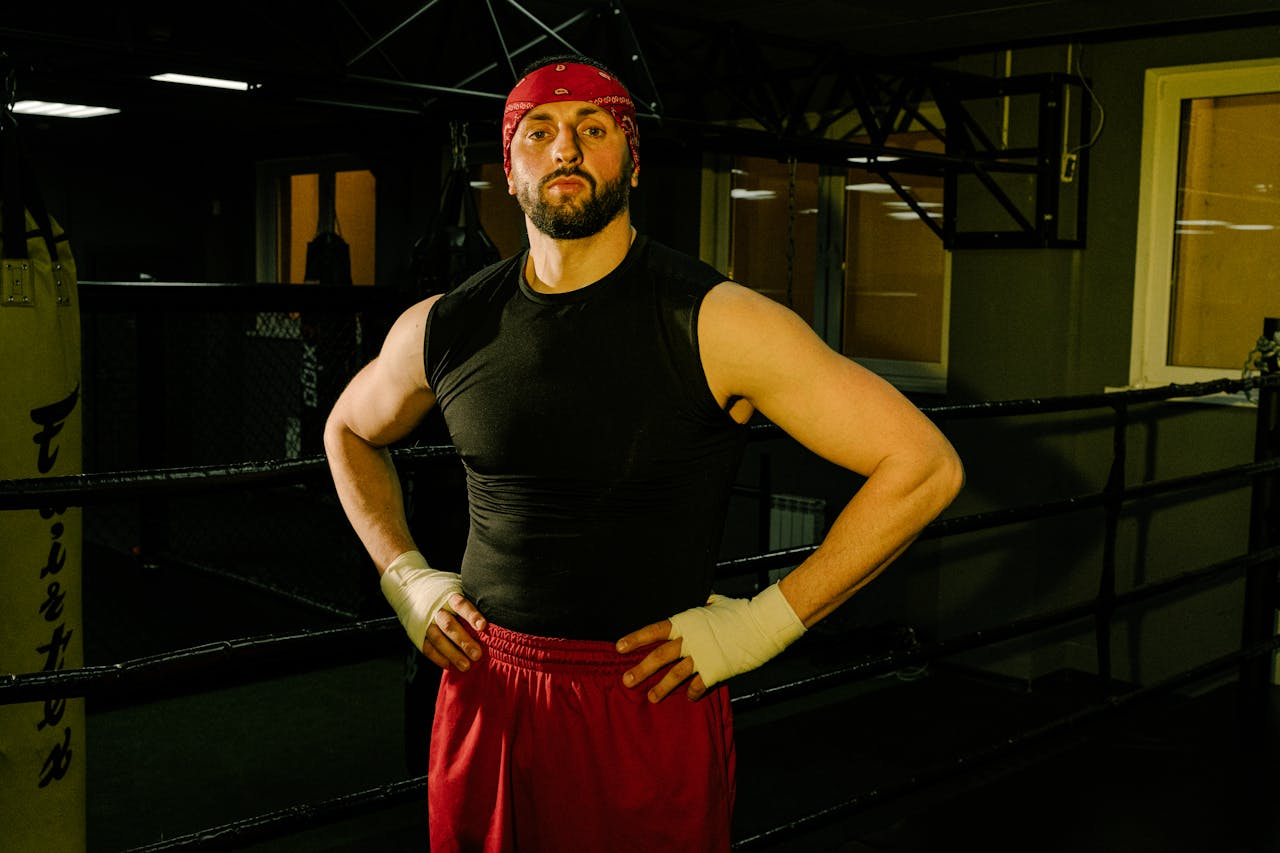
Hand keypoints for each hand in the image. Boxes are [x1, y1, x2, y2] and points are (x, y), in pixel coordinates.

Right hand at [380, 550, 486, 671]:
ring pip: (438, 639)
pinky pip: (427, 648)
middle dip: (464, 641)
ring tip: (466, 666)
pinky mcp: (416, 633)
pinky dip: (439, 658)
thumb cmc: (442, 588)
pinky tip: (450, 666)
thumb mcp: (456, 584)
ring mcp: (424, 621)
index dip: (472, 615)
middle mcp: (436, 608)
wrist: (409, 586)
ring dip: (452, 654)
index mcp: (448, 594)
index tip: (483, 626)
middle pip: (450, 625)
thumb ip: (471, 595)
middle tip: (478, 654)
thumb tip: (496, 605)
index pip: (461, 604)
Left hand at [618, 584, 805, 702]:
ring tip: (651, 697)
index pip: (655, 631)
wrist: (762, 624)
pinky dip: (692, 693)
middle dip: (640, 670)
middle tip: (626, 681)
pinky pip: (699, 687)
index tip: (619, 647)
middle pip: (659, 656)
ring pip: (675, 675)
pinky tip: (688, 698)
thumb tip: (705, 601)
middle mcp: (690, 639)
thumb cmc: (741, 610)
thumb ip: (705, 605)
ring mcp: (703, 657)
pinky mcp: (716, 671)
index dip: (636, 639)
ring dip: (661, 687)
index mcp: (687, 621)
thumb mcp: (717, 603)